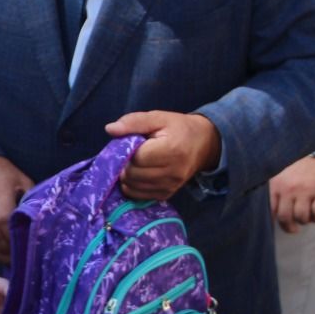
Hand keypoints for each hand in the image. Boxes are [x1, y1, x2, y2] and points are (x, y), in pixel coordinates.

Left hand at [104, 111, 220, 199]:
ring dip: (127, 175)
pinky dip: (132, 186)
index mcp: (171, 150)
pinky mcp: (166, 194)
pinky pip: (139, 196)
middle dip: (125, 164)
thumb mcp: (158, 117)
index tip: (131, 144)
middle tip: (131, 154)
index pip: (136, 158)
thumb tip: (110, 129)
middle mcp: (172, 172)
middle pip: (132, 174)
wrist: (204, 144)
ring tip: (136, 163)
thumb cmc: (179, 129)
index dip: (127, 151)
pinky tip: (138, 174)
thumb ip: (134, 122)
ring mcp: (170, 186)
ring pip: (133, 187)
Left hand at [268, 155, 314, 232]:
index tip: (277, 224)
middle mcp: (289, 189)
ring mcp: (306, 191)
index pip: (270, 210)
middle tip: (293, 228)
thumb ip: (274, 187)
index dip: (273, 221)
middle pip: (285, 217)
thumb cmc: (299, 162)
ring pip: (302, 217)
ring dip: (304, 221)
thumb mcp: (280, 171)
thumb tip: (270, 208)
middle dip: (289, 227)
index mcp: (277, 185)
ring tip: (306, 217)